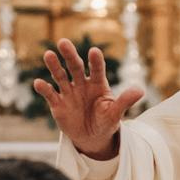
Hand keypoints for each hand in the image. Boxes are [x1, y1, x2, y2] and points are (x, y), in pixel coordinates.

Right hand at [32, 40, 144, 159]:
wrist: (92, 138)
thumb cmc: (106, 121)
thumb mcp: (116, 113)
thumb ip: (125, 101)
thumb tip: (141, 91)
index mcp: (97, 83)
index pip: (96, 69)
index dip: (95, 61)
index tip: (94, 51)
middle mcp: (82, 84)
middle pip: (74, 66)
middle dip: (69, 55)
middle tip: (63, 42)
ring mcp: (68, 92)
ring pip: (60, 76)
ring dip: (54, 66)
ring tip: (48, 55)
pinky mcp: (58, 104)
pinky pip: (50, 94)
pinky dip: (44, 89)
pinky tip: (38, 83)